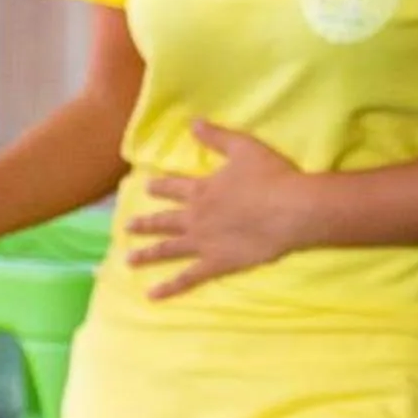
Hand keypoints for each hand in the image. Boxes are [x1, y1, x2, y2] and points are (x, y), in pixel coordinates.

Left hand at [126, 122, 313, 296]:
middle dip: (145, 223)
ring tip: (128, 260)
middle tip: (127, 226)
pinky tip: (151, 295)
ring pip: (168, 250)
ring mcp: (202, 243)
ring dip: (147, 255)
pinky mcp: (216, 264)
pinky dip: (169, 288)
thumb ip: (216, 137)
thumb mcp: (243, 148)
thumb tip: (193, 122)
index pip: (173, 187)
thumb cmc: (271, 176)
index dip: (159, 187)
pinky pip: (187, 278)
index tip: (145, 187)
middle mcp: (195, 217)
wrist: (290, 210)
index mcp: (201, 190)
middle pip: (164, 221)